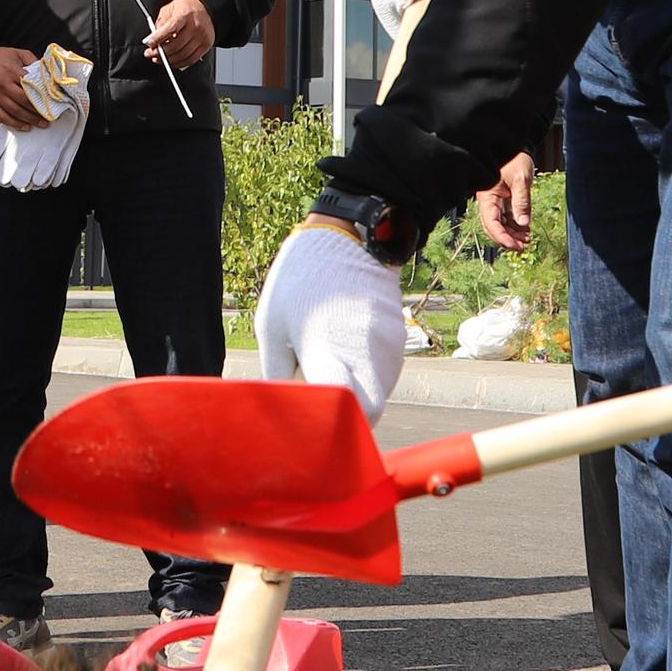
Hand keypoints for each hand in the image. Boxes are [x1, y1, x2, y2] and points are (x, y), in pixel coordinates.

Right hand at [0, 45, 50, 130]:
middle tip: (49, 117)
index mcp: (11, 72)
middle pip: (23, 102)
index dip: (42, 97)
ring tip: (40, 123)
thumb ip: (33, 63)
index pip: (30, 88)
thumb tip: (47, 76)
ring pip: (14, 112)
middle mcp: (1, 85)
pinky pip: (2, 117)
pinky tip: (24, 126)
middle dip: (37, 112)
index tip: (52, 104)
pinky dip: (14, 124)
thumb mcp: (19, 54)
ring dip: (29, 120)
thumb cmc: (1, 58)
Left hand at [142, 0, 216, 69]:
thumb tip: (152, 39)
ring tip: (159, 58)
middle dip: (160, 53)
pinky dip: (179, 63)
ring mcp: (202, 37)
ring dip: (168, 60)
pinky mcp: (206, 46)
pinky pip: (191, 60)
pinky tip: (171, 61)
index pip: (171, 29)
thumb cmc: (187, 8)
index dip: (158, 39)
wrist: (205, 8)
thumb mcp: (169, 9)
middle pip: (176, 46)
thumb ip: (161, 23)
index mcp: (185, 15)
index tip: (150, 44)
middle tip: (151, 53)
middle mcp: (195, 26)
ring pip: (182, 55)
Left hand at [255, 220, 405, 416]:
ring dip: (357, 395)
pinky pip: (384, 372)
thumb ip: (279, 373)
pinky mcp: (399, 339)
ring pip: (379, 393)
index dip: (338, 431)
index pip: (352, 413)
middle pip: (371, 413)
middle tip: (323, 412)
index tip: (319, 431)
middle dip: (350, 421)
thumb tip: (282, 412)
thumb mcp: (272, 327)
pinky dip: (366, 374)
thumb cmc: (299, 283)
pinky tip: (345, 350)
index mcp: (330, 351)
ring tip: (329, 367)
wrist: (348, 239)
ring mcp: (390, 346)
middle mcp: (369, 353)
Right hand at [473, 149, 537, 251]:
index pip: (491, 223)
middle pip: (493, 227)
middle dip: (507, 239)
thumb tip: (523, 224)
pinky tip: (525, 231)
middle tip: (523, 247)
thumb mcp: (522, 180)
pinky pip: (505, 218)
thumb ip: (522, 202)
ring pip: (500, 224)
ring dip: (512, 234)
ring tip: (527, 239)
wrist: (517, 148)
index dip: (502, 237)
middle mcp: (488, 201)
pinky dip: (514, 226)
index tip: (515, 246)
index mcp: (488, 196)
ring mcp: (494, 201)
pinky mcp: (502, 200)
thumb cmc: (517, 160)